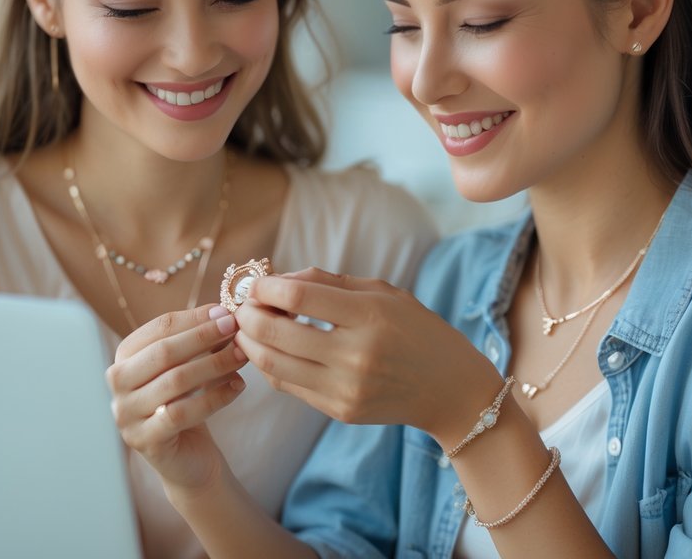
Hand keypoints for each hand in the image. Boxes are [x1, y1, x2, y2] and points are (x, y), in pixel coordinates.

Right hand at [106, 304, 246, 492]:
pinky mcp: (144, 440)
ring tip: (242, 356)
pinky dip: (215, 397)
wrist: (189, 457)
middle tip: (235, 328)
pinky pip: (182, 413)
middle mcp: (118, 384)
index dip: (193, 318)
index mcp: (124, 357)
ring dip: (214, 364)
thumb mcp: (191, 365)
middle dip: (203, 337)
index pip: (158, 329)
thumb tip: (223, 311)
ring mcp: (126, 414)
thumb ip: (200, 339)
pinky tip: (238, 386)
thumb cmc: (188, 402)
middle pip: (163, 353)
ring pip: (175, 382)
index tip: (225, 312)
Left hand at [233, 268, 498, 437]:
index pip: (299, 295)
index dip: (267, 286)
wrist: (449, 389)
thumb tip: (277, 279)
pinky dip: (270, 365)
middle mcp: (355, 355)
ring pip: (273, 364)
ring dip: (249, 342)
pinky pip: (288, 386)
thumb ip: (328, 281)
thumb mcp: (382, 292)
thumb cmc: (416, 330)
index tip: (257, 282)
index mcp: (369, 316)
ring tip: (247, 327)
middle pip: (276, 331)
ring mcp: (345, 388)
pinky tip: (269, 349)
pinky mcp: (339, 411)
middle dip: (248, 315)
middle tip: (242, 305)